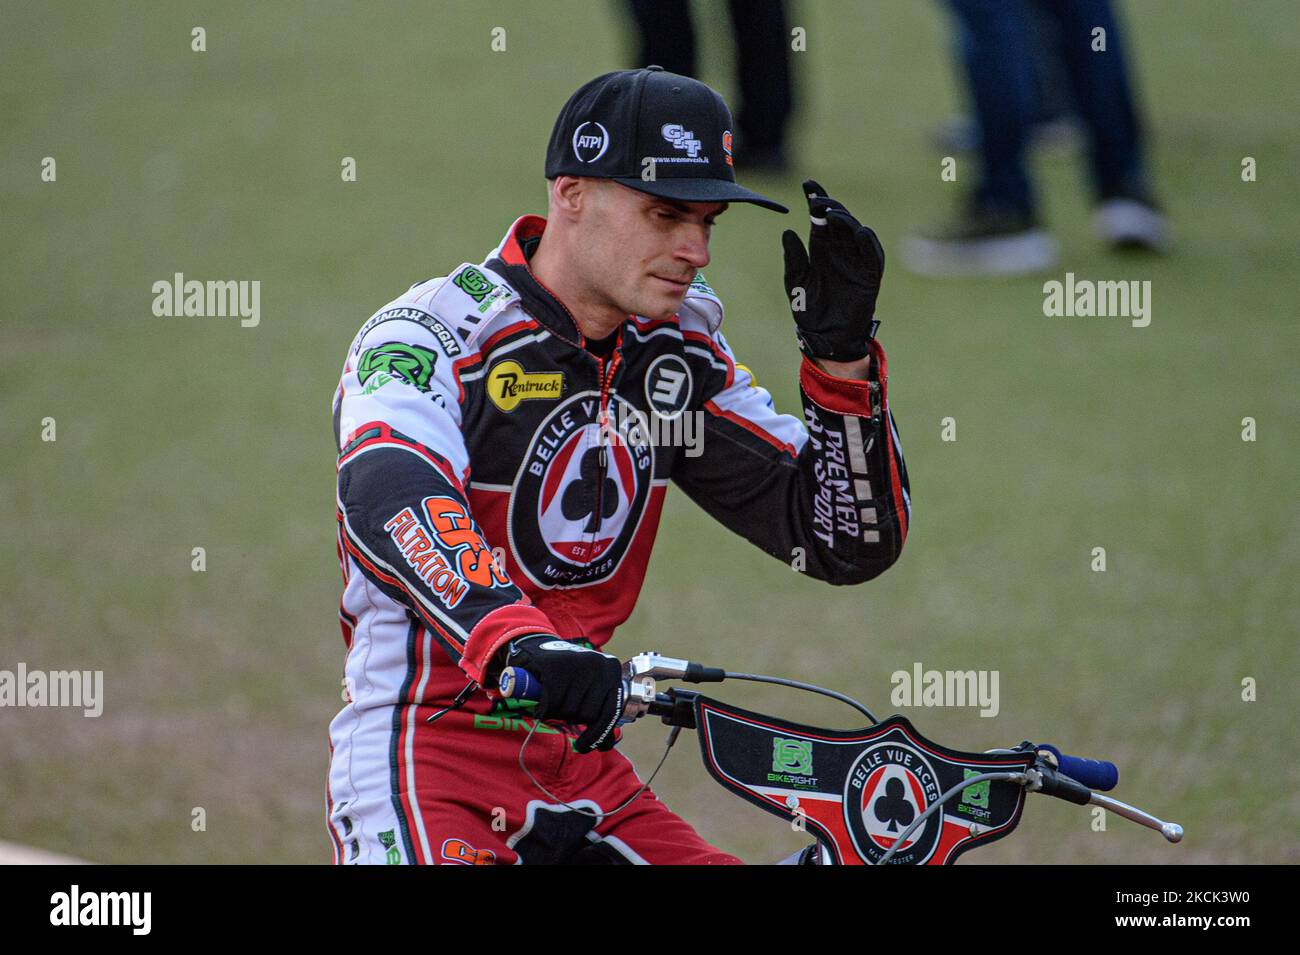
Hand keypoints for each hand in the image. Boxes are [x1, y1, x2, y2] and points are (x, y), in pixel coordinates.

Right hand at [504, 636, 624, 752]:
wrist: (535, 645)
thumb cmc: (565, 675)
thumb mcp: (589, 686)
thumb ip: (600, 708)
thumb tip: (608, 743)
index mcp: (612, 670)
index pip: (611, 711)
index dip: (599, 733)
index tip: (585, 747)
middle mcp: (599, 665)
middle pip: (587, 714)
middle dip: (572, 717)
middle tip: (562, 704)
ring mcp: (577, 664)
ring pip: (568, 711)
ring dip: (556, 712)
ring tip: (552, 696)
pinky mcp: (554, 667)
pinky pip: (550, 704)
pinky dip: (542, 709)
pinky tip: (539, 703)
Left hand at [781, 179, 885, 361]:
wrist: (825, 336)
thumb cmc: (809, 310)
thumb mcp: (796, 281)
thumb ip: (793, 258)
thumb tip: (788, 232)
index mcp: (821, 247)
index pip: (820, 217)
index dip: (816, 199)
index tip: (807, 184)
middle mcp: (840, 249)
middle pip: (839, 219)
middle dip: (830, 206)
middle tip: (818, 200)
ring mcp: (856, 260)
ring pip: (856, 231)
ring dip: (847, 220)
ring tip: (833, 214)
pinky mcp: (869, 274)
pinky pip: (873, 253)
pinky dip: (868, 241)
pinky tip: (859, 232)